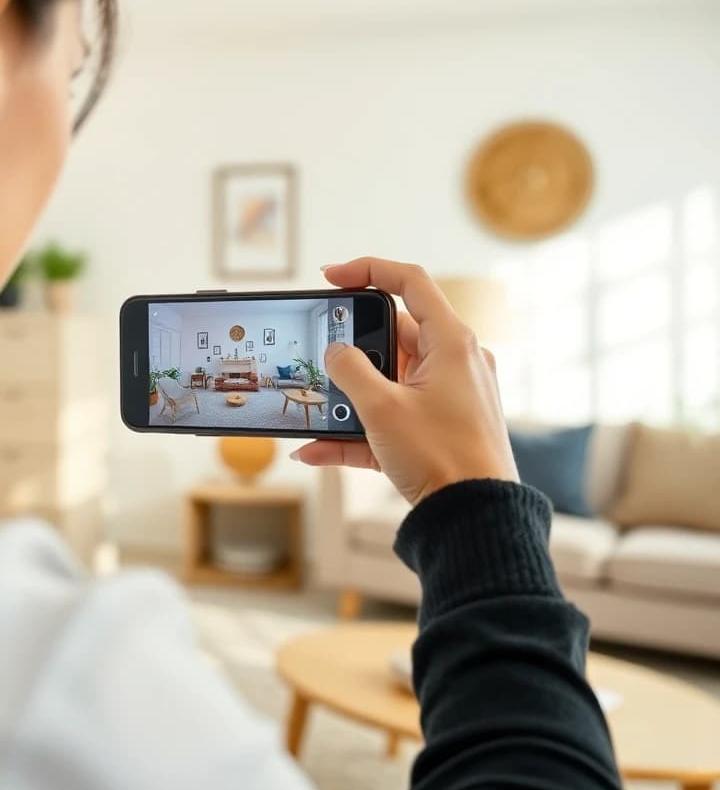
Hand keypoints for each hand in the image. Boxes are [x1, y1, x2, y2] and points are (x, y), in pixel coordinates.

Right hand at [291, 258, 517, 505]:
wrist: (475, 519)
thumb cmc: (442, 457)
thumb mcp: (382, 408)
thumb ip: (350, 371)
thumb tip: (335, 353)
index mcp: (451, 343)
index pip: (409, 283)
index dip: (367, 270)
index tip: (330, 277)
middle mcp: (455, 363)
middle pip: (393, 335)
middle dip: (350, 348)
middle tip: (318, 352)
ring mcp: (448, 397)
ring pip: (387, 381)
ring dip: (348, 396)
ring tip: (315, 407)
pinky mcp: (437, 430)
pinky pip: (390, 418)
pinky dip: (356, 430)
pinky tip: (315, 449)